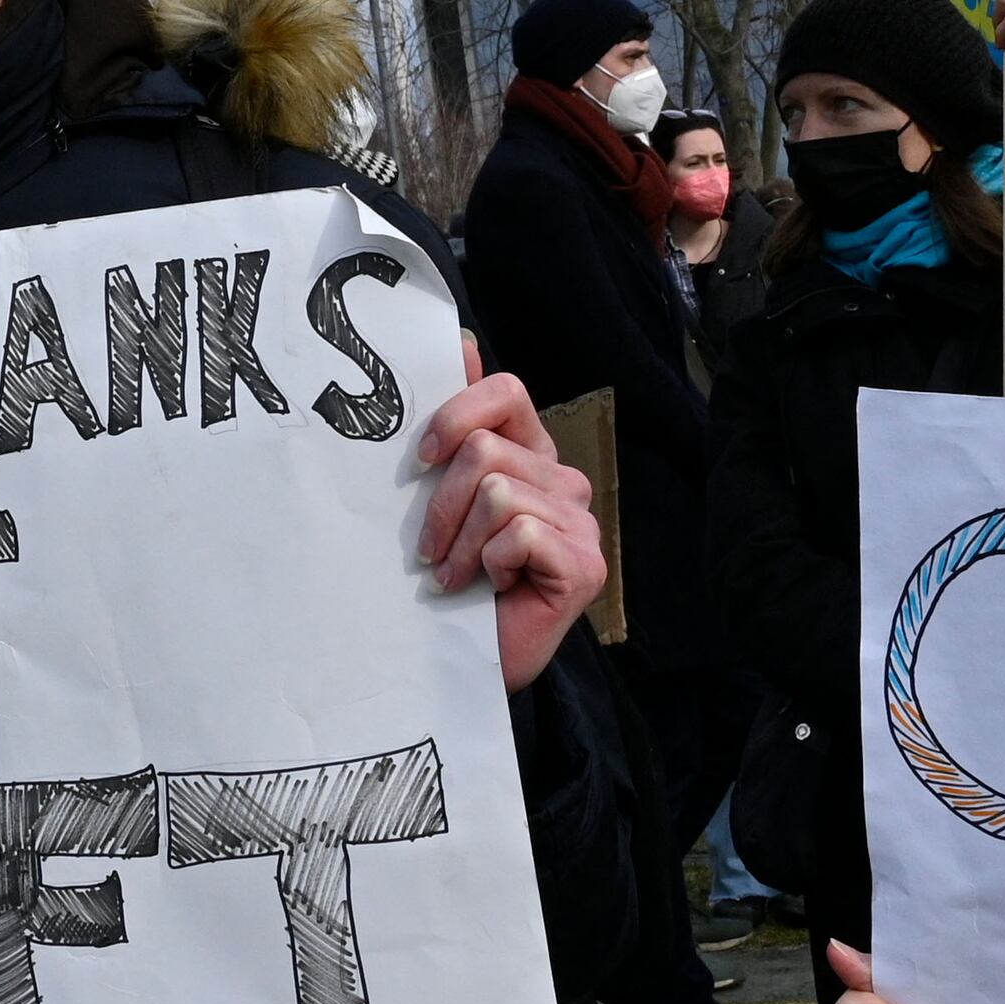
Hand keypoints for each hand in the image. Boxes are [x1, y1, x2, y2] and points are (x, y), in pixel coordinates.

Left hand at [414, 352, 598, 692]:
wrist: (461, 660)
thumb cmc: (450, 579)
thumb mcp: (440, 494)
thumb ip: (455, 425)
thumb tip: (461, 343)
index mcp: (532, 455)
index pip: (506, 392)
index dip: (456, 415)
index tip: (420, 460)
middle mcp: (564, 481)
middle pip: (486, 450)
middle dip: (441, 505)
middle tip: (430, 549)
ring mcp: (582, 523)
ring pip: (497, 492)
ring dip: (460, 543)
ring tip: (456, 576)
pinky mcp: (584, 565)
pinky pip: (518, 533)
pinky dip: (489, 564)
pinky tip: (489, 589)